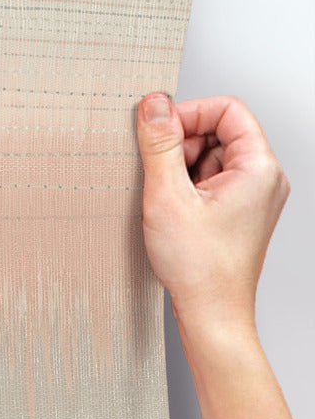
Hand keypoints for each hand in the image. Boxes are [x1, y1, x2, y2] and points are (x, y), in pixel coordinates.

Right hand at [136, 92, 289, 335]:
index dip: (189, 114)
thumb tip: (154, 105)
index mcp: (258, 168)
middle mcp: (263, 179)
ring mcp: (253, 198)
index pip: (227, 110)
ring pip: (212, 159)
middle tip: (158, 174)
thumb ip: (160, 145)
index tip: (158, 131)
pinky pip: (211, 183)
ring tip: (167, 201)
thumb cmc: (199, 267)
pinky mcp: (238, 214)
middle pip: (219, 133)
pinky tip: (172, 212)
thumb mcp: (168, 196)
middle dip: (182, 145)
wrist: (211, 313)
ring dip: (181, 170)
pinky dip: (186, 189)